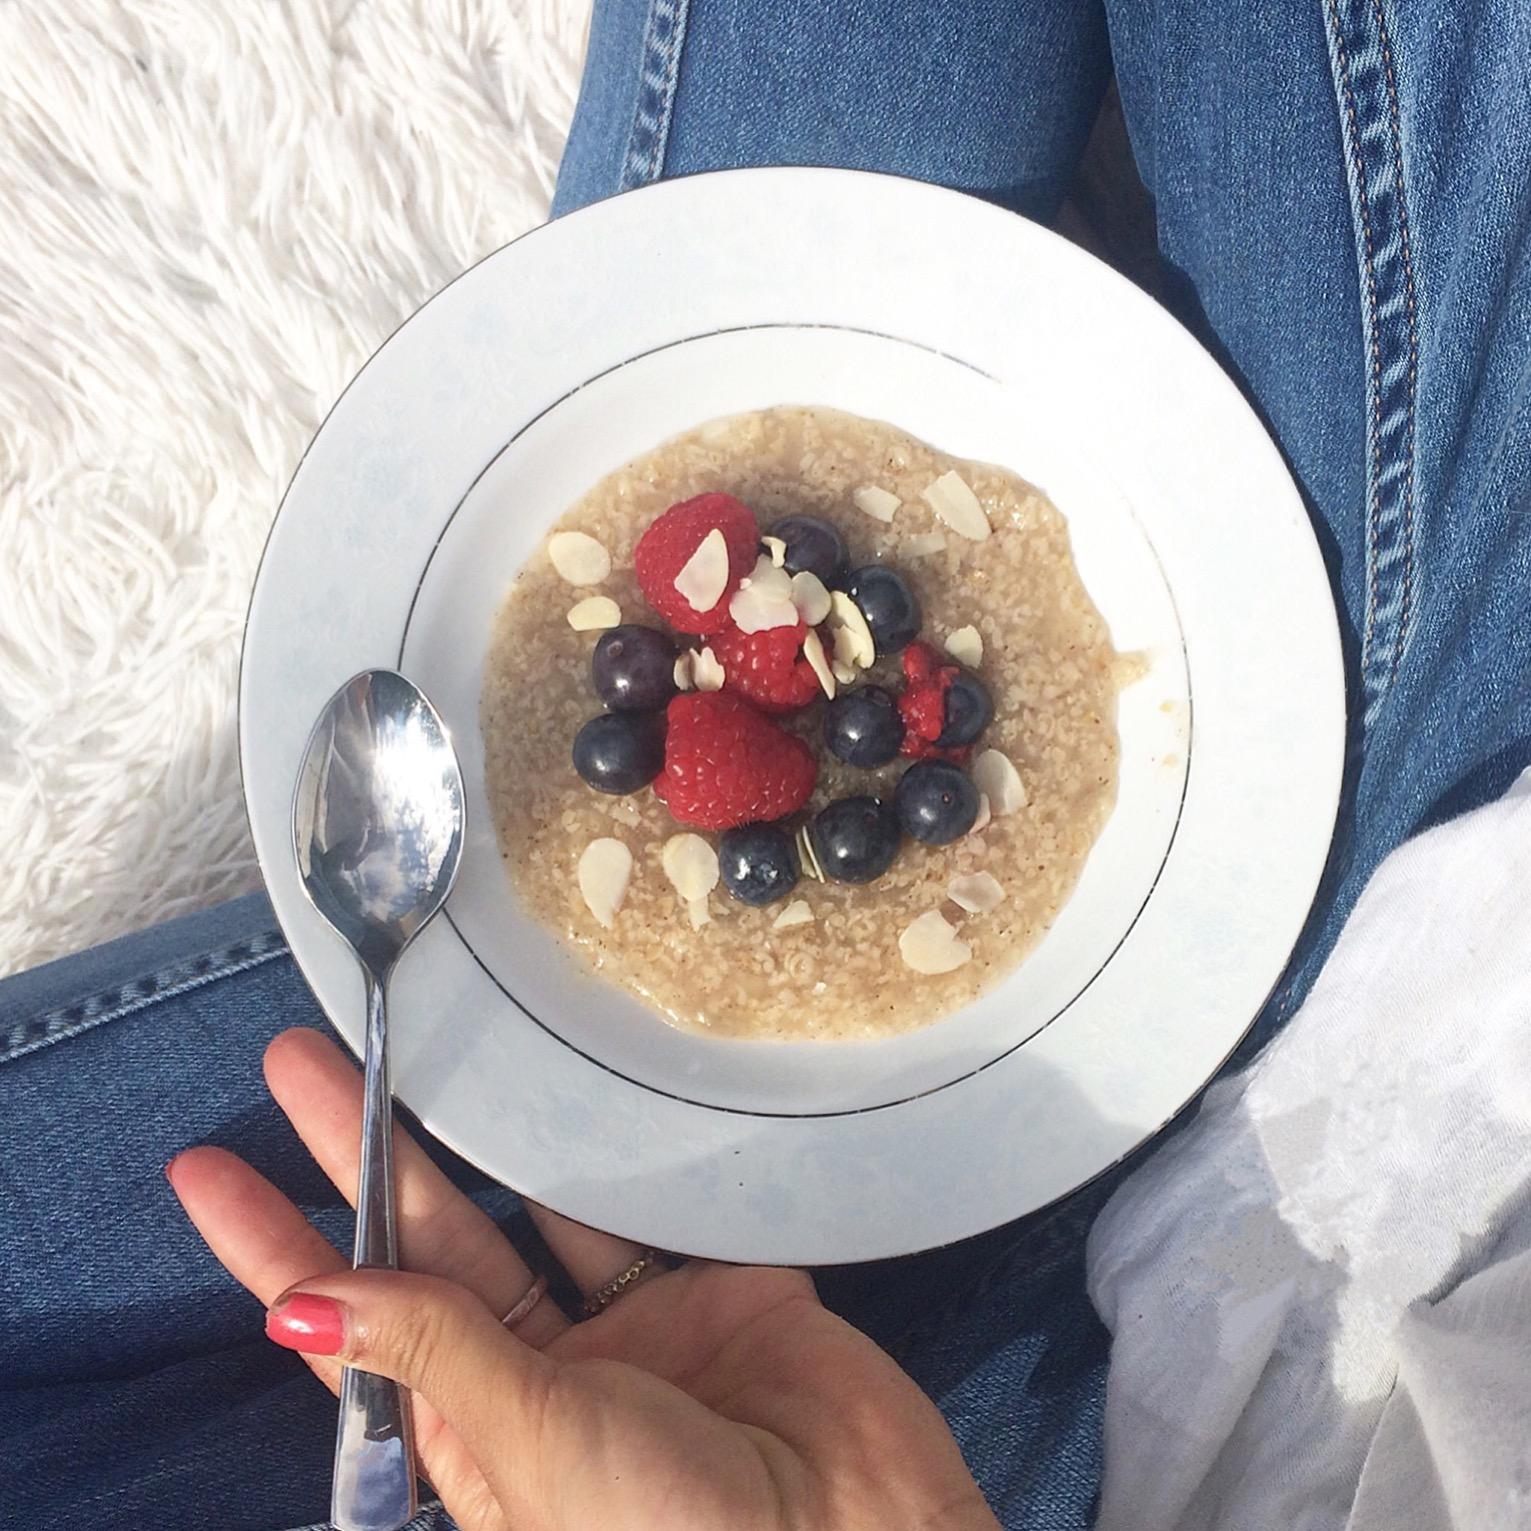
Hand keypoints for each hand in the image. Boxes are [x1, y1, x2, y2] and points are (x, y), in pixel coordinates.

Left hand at [169, 1028, 997, 1530]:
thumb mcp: (538, 1444)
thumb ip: (437, 1354)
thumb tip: (297, 1308)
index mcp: (477, 1433)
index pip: (349, 1324)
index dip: (277, 1250)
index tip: (206, 1172)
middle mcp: (541, 1373)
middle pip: (426, 1242)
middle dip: (358, 1155)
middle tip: (293, 1059)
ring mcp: (631, 1328)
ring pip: (525, 1206)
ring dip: (467, 1133)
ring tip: (405, 1045)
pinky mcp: (714, 1284)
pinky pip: (640, 1201)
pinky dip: (605, 1147)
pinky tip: (557, 1081)